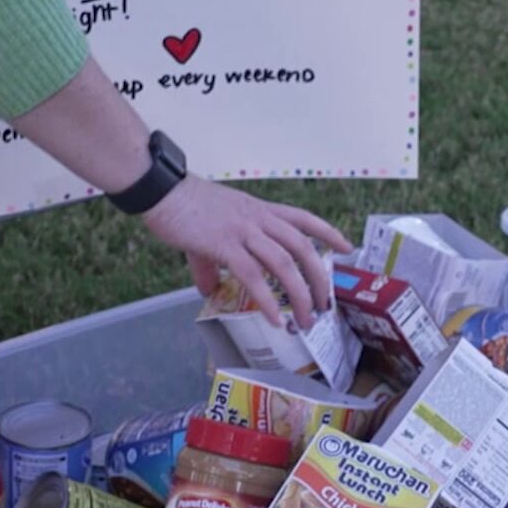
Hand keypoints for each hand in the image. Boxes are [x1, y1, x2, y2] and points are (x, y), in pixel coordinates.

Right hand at [143, 177, 352, 328]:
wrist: (160, 189)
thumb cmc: (182, 204)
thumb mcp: (208, 230)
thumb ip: (212, 262)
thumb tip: (209, 289)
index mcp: (258, 210)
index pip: (303, 219)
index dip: (328, 233)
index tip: (347, 248)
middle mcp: (258, 218)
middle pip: (302, 246)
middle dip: (319, 277)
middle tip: (324, 304)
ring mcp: (243, 230)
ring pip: (284, 263)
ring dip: (299, 294)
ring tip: (304, 319)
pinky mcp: (223, 244)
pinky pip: (253, 275)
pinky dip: (266, 299)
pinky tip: (273, 318)